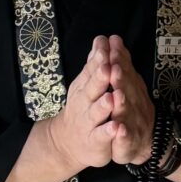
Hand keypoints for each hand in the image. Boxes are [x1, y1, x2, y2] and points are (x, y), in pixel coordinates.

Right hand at [46, 36, 118, 176]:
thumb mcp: (85, 84)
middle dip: (99, 78)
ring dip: (103, 105)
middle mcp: (84, 103)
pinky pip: (101, 136)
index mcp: (84, 87)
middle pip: (92, 88)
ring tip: (111, 97)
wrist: (65, 142)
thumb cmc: (82, 108)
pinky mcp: (94, 141)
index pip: (91, 69)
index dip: (98, 57)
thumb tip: (101, 39)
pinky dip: (108, 132)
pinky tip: (115, 127)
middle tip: (107, 66)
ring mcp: (88, 122)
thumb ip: (94, 64)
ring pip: (96, 112)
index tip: (104, 44)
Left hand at [103, 34, 156, 165]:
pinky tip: (118, 130)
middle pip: (127, 89)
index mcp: (131, 88)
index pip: (125, 70)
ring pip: (126, 113)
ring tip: (115, 95)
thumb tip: (113, 38)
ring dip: (122, 104)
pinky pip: (125, 139)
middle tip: (113, 66)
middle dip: (121, 78)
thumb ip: (121, 64)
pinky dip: (122, 135)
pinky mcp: (128, 143)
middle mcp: (134, 103)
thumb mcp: (127, 85)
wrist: (143, 143)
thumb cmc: (131, 109)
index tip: (112, 43)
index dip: (120, 57)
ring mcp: (132, 123)